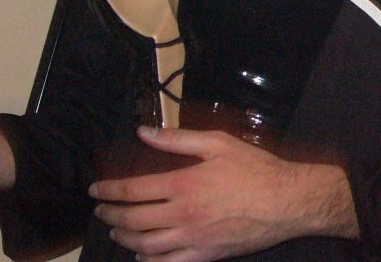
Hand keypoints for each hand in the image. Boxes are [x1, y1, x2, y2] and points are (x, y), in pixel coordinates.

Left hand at [90, 126, 357, 261]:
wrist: (285, 202)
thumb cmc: (254, 168)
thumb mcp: (218, 143)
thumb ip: (178, 139)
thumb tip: (143, 132)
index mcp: (183, 185)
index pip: (133, 190)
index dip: (109, 190)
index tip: (95, 189)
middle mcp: (181, 215)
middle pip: (133, 219)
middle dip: (110, 214)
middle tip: (101, 210)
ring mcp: (191, 240)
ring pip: (144, 245)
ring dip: (124, 238)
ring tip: (117, 229)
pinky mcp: (204, 256)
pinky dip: (148, 260)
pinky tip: (143, 254)